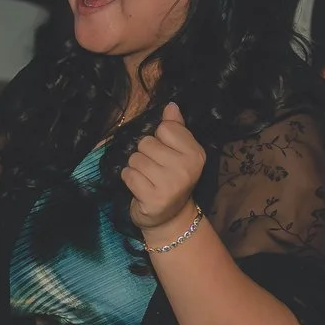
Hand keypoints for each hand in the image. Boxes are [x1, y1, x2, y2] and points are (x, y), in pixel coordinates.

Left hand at [122, 103, 204, 237]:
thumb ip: (175, 129)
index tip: (165, 154)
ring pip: (135, 158)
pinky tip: (139, 187)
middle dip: (144, 154)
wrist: (170, 219)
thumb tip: (171, 105)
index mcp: (196, 153)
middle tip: (154, 169)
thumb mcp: (178, 153)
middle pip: (146, 143)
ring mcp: (170, 185)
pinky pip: (128, 175)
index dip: (159, 139)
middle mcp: (186, 168)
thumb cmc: (171, 180)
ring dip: (135, 168)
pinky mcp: (153, 199)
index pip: (165, 128)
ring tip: (147, 179)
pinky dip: (129, 179)